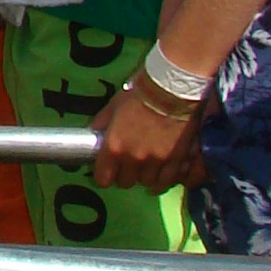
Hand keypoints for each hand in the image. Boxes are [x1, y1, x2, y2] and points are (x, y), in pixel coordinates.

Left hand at [92, 79, 204, 193]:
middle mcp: (134, 158)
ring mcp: (156, 161)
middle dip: (125, 174)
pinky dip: (164, 177)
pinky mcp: (177, 160)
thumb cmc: (141, 94)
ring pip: (147, 182)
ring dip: (145, 175)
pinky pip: (168, 180)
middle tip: (129, 163)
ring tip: (148, 164)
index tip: (108, 170)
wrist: (172, 88)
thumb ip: (102, 123)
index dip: (104, 175)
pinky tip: (163, 170)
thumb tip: (93, 134)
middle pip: (126, 182)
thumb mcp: (114, 106)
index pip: (103, 178)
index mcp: (114, 146)